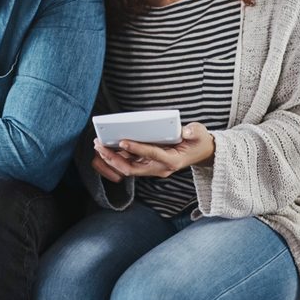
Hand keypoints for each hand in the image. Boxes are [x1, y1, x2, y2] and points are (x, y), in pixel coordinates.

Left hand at [92, 122, 214, 181]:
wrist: (201, 153)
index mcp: (172, 160)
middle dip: (114, 158)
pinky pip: (129, 164)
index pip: (151, 155)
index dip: (136, 148)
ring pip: (128, 168)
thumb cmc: (199, 141)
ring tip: (99, 145)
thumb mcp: (199, 133)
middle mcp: (160, 168)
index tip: (122, 141)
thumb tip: (185, 131)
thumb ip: (193, 132)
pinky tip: (106, 147)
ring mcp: (153, 168)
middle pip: (132, 168)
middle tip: (100, 145)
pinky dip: (117, 157)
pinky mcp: (148, 165)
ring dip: (112, 159)